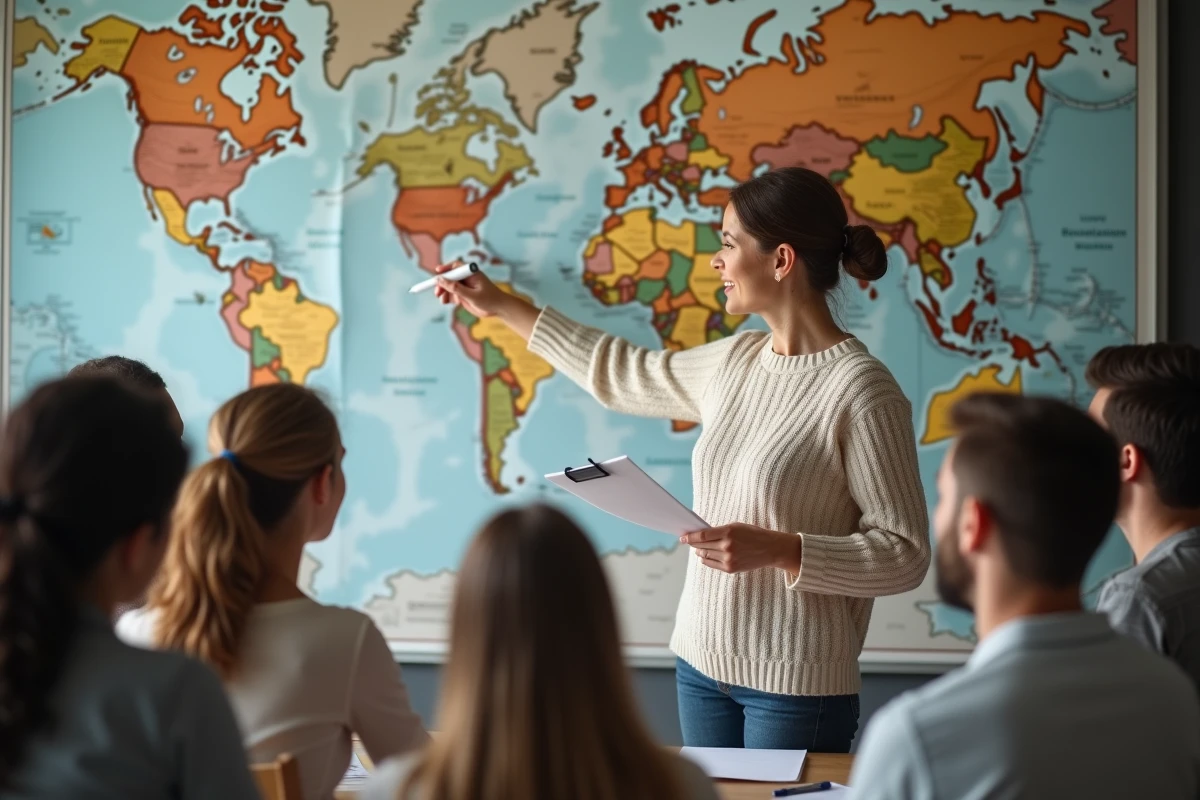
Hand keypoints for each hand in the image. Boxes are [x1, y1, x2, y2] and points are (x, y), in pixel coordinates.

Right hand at [433, 261, 511, 318]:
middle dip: (442, 284)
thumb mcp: (472, 295)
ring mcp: (464, 286)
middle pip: (449, 277)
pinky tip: (447, 302)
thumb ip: (456, 288)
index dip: (445, 268)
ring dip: (444, 293)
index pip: (455, 266)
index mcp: (471, 273)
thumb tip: (440, 280)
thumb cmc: (489, 299)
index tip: (437, 273)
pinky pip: (451, 294)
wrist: (499, 309)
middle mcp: (466, 278)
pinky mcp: (463, 294)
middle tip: (437, 293)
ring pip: (449, 287)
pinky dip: (447, 298)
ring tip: (443, 301)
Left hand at [679, 524, 802, 573]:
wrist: (770, 549)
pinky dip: (705, 559)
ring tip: (697, 548)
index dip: (690, 537)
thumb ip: (718, 531)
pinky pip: (711, 564)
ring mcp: (728, 559)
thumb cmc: (753, 534)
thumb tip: (700, 535)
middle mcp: (727, 546)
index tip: (682, 537)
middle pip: (701, 546)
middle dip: (693, 544)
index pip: (702, 536)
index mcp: (729, 532)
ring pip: (705, 555)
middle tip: (687, 541)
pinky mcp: (730, 569)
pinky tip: (704, 555)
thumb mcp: (736, 526)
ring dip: (699, 551)